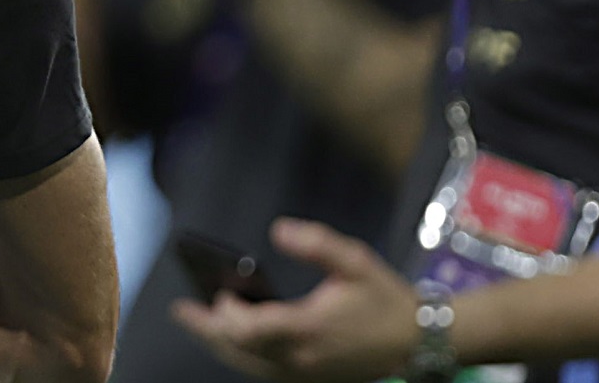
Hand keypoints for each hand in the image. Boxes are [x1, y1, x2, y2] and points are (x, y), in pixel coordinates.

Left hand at [172, 218, 418, 382]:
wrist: (417, 342)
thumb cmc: (385, 299)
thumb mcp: (354, 261)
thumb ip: (316, 243)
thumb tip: (278, 230)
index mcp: (309, 329)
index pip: (250, 329)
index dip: (228, 314)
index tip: (219, 293)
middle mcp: (300, 358)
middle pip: (239, 350)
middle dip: (208, 330)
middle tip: (181, 311)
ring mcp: (303, 373)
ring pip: (248, 365)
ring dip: (220, 345)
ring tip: (197, 322)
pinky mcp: (309, 379)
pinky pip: (263, 370)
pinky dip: (242, 355)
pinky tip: (231, 338)